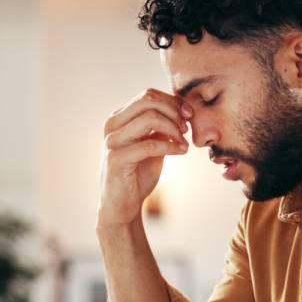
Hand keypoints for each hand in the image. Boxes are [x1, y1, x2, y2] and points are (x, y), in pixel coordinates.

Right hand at [98, 88, 192, 228]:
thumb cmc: (138, 174)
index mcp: (118, 118)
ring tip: (184, 142)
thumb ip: (161, 127)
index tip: (189, 116)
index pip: (148, 95)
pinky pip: (149, 144)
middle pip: (148, 100)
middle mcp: (111, 125)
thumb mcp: (152, 144)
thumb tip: (182, 108)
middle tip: (187, 128)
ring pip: (150, 118)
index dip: (173, 102)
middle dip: (174, 111)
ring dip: (173, 129)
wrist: (123, 205)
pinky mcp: (116, 159)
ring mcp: (112, 141)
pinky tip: (181, 152)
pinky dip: (170, 146)